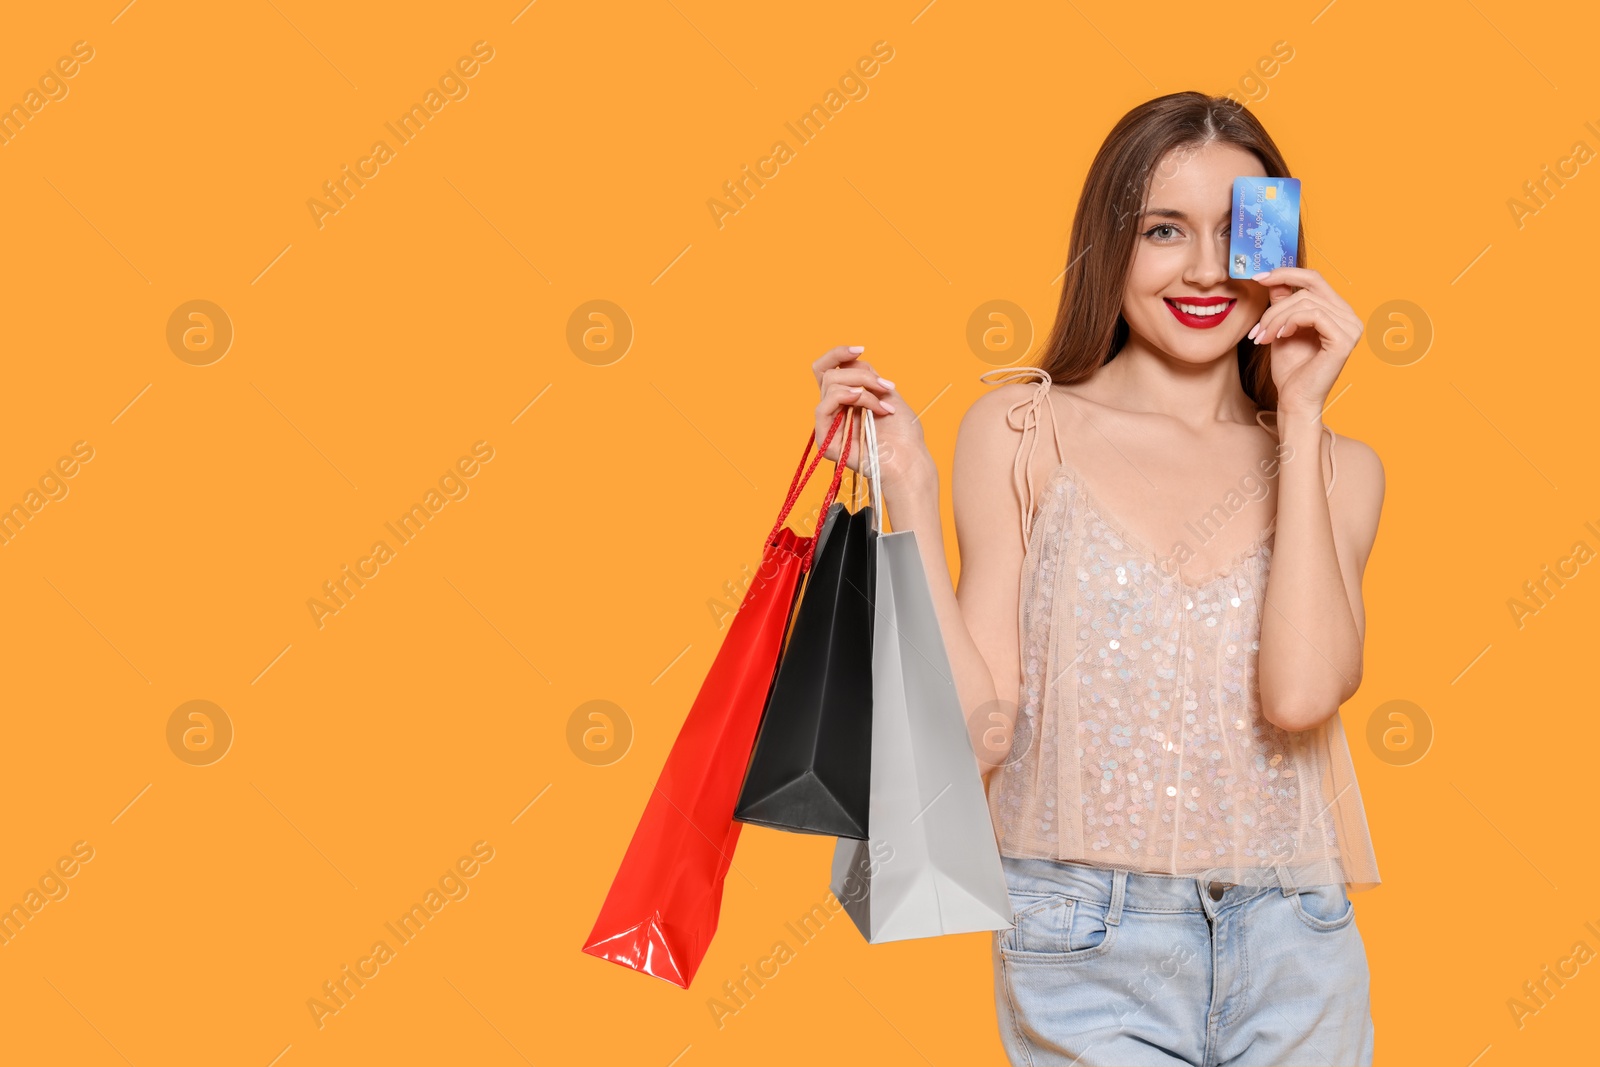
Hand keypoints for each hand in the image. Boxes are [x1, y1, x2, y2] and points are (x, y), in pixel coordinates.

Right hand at [811, 346, 929, 488]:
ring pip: (830, 385)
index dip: (838, 354)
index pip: (827, 370)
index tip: (861, 349)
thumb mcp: (887, 393)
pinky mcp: (825, 440)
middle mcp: (834, 411)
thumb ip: (866, 375)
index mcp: (845, 400)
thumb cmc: (903, 433)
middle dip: (861, 374)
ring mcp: (828, 425)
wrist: (909, 460)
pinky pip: (823, 407)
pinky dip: (845, 396)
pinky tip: (863, 400)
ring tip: (883, 404)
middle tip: (886, 387)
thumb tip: (850, 361)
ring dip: (862, 387)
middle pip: (829, 374)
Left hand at [1245, 267, 1362, 417]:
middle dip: (1276, 301)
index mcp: (1338, 311)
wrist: (1294, 400)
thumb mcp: (1281, 327)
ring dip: (1276, 318)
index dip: (1286, 273)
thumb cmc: (1290, 369)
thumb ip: (1282, 302)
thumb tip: (1274, 277)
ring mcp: (1351, 327)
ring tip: (1262, 337)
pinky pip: (1313, 314)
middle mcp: (1350, 316)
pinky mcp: (1344, 339)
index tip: (1258, 277)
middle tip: (1257, 322)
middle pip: (1310, 286)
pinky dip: (1290, 322)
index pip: (1315, 279)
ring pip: (1306, 301)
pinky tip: (1279, 337)